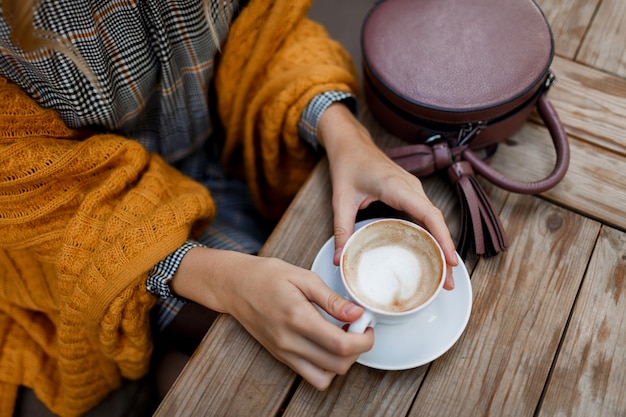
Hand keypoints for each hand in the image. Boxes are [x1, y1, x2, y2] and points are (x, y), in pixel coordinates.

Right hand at [170, 247, 373, 389]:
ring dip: (342, 362)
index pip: (341, 344)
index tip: (367, 325)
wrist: (235, 286)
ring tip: (343, 338)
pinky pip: (310, 375)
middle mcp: (290, 341)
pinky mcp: (281, 357)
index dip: (364, 339)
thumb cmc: (267, 276)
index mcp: (297, 318)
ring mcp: (284, 352)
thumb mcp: (303, 277)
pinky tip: (327, 345)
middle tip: (358, 329)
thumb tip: (357, 314)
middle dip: (358, 351)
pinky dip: (326, 367)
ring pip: (325, 377)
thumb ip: (331, 299)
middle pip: (338, 365)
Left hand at [317, 103, 457, 288]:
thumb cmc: (348, 165)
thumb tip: (340, 260)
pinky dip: (433, 235)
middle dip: (446, 251)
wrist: (351, 143)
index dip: (442, 238)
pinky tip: (433, 254)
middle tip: (448, 282)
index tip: (450, 260)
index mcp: (396, 186)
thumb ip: (342, 230)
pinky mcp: (411, 193)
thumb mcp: (341, 200)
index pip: (428, 214)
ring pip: (435, 220)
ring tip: (445, 275)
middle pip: (436, 221)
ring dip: (442, 245)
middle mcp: (411, 187)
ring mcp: (414, 189)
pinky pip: (427, 216)